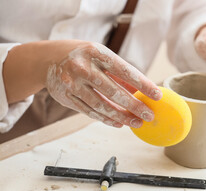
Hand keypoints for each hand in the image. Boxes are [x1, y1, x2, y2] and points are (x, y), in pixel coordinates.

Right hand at [45, 41, 161, 127]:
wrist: (46, 59)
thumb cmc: (83, 56)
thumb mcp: (101, 56)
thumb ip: (120, 73)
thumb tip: (143, 90)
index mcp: (95, 52)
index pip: (124, 70)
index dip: (143, 84)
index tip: (157, 95)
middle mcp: (82, 67)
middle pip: (113, 91)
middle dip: (134, 106)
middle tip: (149, 115)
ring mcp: (71, 83)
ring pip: (101, 105)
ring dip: (121, 117)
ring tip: (137, 123)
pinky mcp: (65, 97)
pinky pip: (89, 112)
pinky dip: (106, 119)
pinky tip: (119, 123)